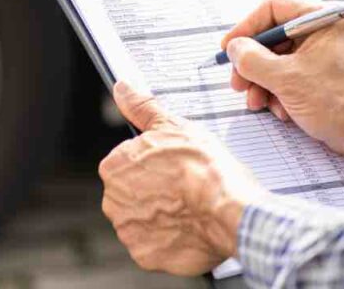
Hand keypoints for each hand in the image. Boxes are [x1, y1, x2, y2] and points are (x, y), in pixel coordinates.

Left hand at [99, 82, 266, 275]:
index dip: (153, 166)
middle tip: (183, 190)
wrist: (230, 210)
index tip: (172, 169)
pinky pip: (153, 246)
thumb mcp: (173, 125)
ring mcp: (128, 229)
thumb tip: (122, 87)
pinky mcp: (144, 254)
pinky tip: (187, 228)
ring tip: (189, 209)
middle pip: (132, 194)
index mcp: (115, 167)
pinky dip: (168, 240)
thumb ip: (141, 107)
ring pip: (142, 221)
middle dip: (154, 192)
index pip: (127, 165)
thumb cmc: (205, 168)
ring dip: (161, 217)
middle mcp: (113, 199)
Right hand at [221, 0, 343, 162]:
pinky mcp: (323, 77)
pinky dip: (278, 93)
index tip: (229, 47)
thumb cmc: (342, 102)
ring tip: (258, 103)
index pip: (273, 9)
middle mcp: (325, 32)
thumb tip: (234, 48)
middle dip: (252, 64)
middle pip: (273, 39)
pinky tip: (280, 110)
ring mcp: (324, 55)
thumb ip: (252, 60)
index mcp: (324, 20)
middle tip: (238, 82)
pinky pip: (289, 76)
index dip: (247, 28)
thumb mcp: (286, 78)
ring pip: (277, 61)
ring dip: (262, 83)